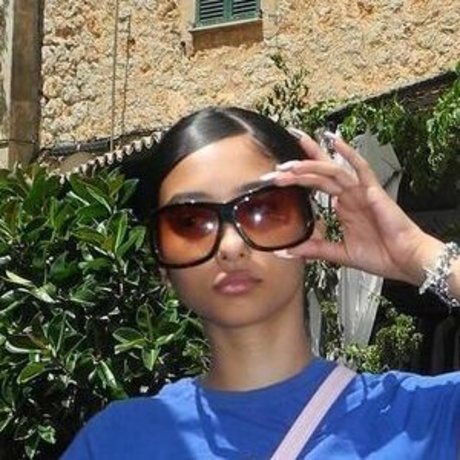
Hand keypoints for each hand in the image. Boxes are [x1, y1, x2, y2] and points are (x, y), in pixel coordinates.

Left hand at [264, 132, 445, 285]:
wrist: (405, 261)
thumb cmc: (380, 255)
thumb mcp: (338, 253)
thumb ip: (313, 250)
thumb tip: (287, 252)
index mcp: (342, 206)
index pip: (316, 184)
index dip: (297, 178)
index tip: (278, 176)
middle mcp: (349, 195)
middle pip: (320, 172)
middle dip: (298, 167)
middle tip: (277, 167)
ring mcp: (360, 191)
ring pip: (332, 171)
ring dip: (311, 165)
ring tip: (291, 165)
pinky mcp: (373, 191)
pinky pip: (360, 169)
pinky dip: (348, 154)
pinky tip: (334, 141)